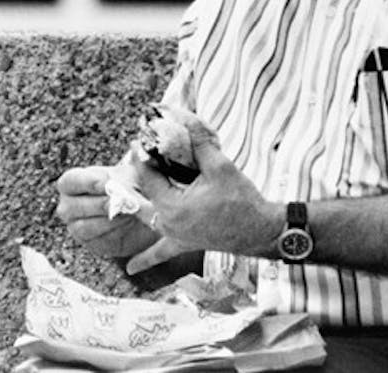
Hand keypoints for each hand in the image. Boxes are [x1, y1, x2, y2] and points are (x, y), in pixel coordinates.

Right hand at [55, 165, 159, 258]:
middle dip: (100, 204)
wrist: (144, 214)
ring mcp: (76, 226)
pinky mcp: (89, 243)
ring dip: (108, 220)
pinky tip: (126, 223)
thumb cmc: (131, 187)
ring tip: (129, 212)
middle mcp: (68, 205)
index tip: (107, 182)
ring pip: (83, 226)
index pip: (70, 181)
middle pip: (74, 207)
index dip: (87, 182)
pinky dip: (112, 232)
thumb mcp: (132, 174)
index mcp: (73, 182)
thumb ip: (132, 164)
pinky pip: (95, 240)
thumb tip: (137, 147)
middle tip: (121, 201)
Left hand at [126, 105, 280, 274]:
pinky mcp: (184, 243)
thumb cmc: (242, 200)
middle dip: (141, 173)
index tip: (141, 137)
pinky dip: (145, 259)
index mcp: (172, 205)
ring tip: (126, 188)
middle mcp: (167, 223)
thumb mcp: (220, 166)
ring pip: (147, 217)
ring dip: (138, 203)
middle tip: (141, 154)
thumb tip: (185, 119)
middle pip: (144, 193)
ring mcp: (174, 235)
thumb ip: (199, 142)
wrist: (260, 231)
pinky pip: (160, 252)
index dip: (143, 154)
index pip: (147, 175)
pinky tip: (131, 269)